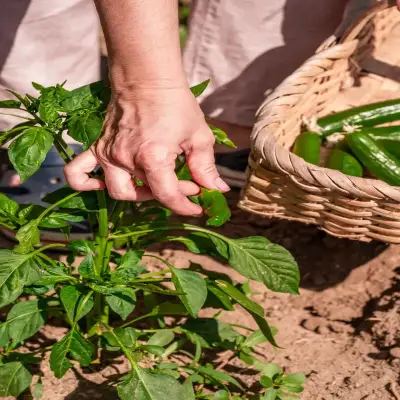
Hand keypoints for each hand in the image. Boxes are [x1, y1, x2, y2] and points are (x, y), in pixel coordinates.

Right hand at [64, 85, 229, 214]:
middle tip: (186, 183)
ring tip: (154, 184)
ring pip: (118, 191)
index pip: (168, 196)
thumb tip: (218, 190)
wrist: (147, 77)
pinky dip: (87, 185)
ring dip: (138, 194)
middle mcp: (126, 159)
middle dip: (170, 194)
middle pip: (147, 194)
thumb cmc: (176, 104)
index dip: (186, 207)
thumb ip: (206, 168)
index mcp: (153, 157)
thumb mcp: (199, 137)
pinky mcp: (97, 147)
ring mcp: (108, 154)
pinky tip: (101, 186)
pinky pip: (78, 172)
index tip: (198, 207)